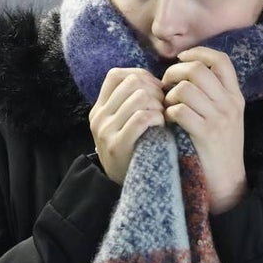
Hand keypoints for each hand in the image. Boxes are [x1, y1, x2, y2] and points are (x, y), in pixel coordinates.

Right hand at [88, 67, 165, 184]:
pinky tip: (161, 127)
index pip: (117, 75)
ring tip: (163, 118)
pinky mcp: (118, 145)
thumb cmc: (135, 150)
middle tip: (163, 106)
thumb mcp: (124, 124)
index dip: (140, 76)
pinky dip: (157, 118)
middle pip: (132, 82)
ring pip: (139, 97)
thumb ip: (132, 103)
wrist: (128, 187)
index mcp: (99, 108)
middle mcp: (99, 117)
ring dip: (158, 105)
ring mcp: (106, 131)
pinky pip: (141, 118)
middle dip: (154, 90)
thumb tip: (158, 81)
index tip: (155, 91)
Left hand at [161, 47, 247, 213]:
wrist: (227, 183)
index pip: (221, 60)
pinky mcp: (207, 134)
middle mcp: (230, 104)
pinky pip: (179, 111)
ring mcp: (220, 119)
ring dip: (169, 96)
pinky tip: (167, 122)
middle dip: (174, 73)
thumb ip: (212, 95)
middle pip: (198, 69)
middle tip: (165, 85)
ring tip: (167, 107)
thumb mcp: (225, 118)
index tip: (182, 59)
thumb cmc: (218, 149)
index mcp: (235, 97)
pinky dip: (168, 113)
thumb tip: (185, 71)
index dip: (199, 53)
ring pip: (185, 89)